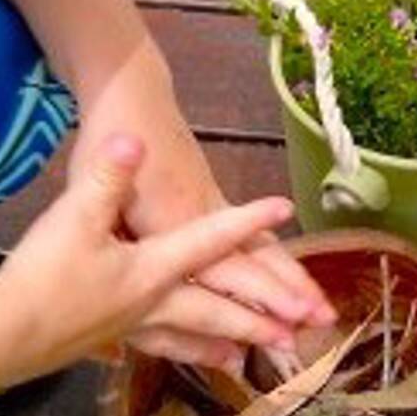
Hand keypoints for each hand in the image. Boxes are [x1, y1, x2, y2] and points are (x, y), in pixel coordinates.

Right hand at [0, 134, 298, 385]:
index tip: (285, 208)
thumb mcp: (74, 215)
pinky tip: (161, 357)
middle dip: (258, 318)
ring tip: (242, 362)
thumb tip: (133, 142)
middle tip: (297, 332)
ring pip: (184, 337)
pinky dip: (168, 353)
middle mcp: (150, 301)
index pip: (212, 240)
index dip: (248, 221)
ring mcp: (126, 326)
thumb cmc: (42, 275)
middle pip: (214, 309)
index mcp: (153, 268)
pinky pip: (150, 346)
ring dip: (216, 346)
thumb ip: (108, 178)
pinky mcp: (100, 340)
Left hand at [70, 55, 334, 354]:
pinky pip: (254, 236)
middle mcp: (202, 216)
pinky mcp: (215, 199)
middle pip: (255, 259)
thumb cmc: (107, 143)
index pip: (223, 266)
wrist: (132, 95)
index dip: (257, 294)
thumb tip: (116, 264)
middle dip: (290, 292)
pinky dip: (278, 260)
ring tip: (323, 309)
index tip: (289, 318)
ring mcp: (214, 206)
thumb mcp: (92, 187)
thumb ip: (111, 225)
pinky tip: (294, 281)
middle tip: (324, 320)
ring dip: (293, 279)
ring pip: (262, 247)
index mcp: (170, 219)